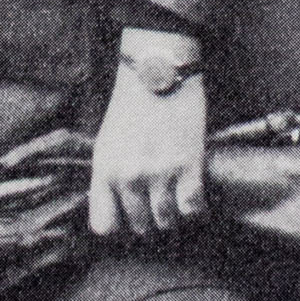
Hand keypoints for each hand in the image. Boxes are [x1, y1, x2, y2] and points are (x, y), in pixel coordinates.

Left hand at [89, 33, 206, 239]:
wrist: (157, 74)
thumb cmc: (130, 106)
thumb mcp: (106, 143)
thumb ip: (108, 178)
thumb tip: (117, 209)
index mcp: (104, 171)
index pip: (104, 226)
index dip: (117, 226)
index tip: (127, 219)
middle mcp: (129, 178)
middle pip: (139, 226)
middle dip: (148, 221)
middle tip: (157, 207)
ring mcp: (159, 175)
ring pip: (167, 221)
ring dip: (172, 216)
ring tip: (175, 201)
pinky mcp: (188, 167)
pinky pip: (192, 209)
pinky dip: (195, 209)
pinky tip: (195, 198)